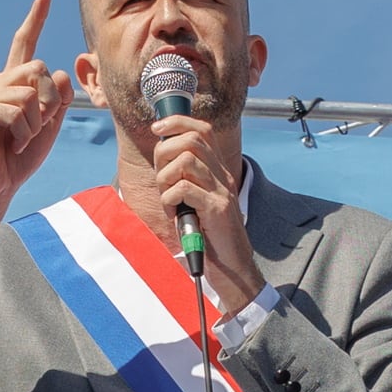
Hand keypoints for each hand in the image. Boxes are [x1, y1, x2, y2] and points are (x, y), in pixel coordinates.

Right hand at [0, 0, 72, 247]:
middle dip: (48, 102)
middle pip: (40, 69)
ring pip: (30, 91)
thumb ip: (57, 99)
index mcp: (13, 84)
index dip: (35, 19)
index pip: (25, 45)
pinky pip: (17, 109)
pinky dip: (23, 131)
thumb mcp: (48, 126)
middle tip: (33, 129)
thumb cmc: (18, 158)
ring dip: (35, 123)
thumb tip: (61, 71)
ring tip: (18, 139)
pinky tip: (10, 142)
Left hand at [146, 113, 256, 312]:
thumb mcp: (197, 203)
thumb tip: (163, 160)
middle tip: (161, 178)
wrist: (233, 269)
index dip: (178, 122)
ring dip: (166, 177)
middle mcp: (223, 177)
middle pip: (192, 139)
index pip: (202, 129)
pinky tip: (173, 213)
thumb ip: (186, 181)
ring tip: (168, 198)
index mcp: (218, 172)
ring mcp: (222, 192)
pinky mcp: (216, 209)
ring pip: (186, 161)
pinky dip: (169, 199)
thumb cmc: (211, 238)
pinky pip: (184, 189)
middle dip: (165, 152)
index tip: (157, 129)